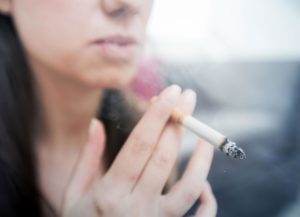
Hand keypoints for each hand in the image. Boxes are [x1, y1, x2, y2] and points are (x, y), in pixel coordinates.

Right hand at [61, 85, 216, 216]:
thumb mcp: (73, 195)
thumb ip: (87, 159)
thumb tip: (96, 123)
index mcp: (108, 194)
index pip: (139, 145)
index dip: (157, 116)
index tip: (170, 92)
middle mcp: (134, 208)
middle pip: (164, 157)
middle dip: (178, 122)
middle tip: (187, 97)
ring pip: (189, 186)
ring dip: (201, 156)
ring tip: (206, 133)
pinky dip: (207, 196)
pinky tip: (205, 179)